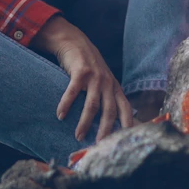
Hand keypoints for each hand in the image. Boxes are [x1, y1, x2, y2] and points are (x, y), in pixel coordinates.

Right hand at [30, 16, 130, 141]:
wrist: (75, 43)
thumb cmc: (89, 67)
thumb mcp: (103, 81)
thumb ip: (107, 97)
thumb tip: (108, 122)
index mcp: (115, 87)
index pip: (126, 108)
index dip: (127, 124)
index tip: (126, 140)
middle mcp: (108, 83)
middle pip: (110, 111)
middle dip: (105, 130)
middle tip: (99, 145)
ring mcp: (96, 77)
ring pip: (92, 105)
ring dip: (85, 122)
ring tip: (78, 136)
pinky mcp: (81, 72)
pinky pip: (73, 92)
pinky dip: (66, 105)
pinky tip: (60, 115)